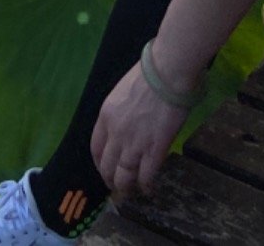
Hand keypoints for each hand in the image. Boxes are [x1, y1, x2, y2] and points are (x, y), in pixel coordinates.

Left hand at [90, 61, 186, 199]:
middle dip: (111, 179)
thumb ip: (122, 109)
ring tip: (131, 192)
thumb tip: (130, 116)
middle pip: (107, 167)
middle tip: (117, 185)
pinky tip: (149, 189)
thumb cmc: (151, 71)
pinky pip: (146, 176)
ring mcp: (134, 145)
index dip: (99, 162)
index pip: (96, 147)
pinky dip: (146, 186)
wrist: (168, 71)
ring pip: (124, 177)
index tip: (104, 167)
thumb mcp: (124, 90)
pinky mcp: (154, 150)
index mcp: (106, 116)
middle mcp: (115, 134)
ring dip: (126, 187)